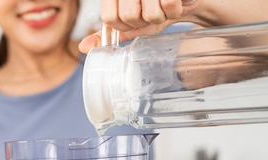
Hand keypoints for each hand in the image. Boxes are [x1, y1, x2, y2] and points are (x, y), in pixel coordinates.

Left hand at [79, 0, 198, 52]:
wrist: (183, 0)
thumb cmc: (154, 9)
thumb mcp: (130, 23)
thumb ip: (108, 34)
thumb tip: (84, 47)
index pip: (110, 18)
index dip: (124, 26)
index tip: (134, 20)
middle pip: (129, 17)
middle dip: (144, 22)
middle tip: (150, 13)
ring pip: (150, 13)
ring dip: (161, 17)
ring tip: (162, 7)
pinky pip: (169, 4)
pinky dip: (174, 10)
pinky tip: (174, 4)